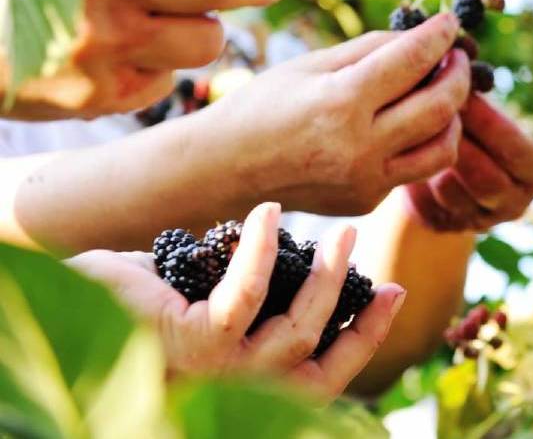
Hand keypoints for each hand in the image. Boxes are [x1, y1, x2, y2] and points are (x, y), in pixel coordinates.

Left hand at [68, 203, 406, 401]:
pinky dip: (261, 251)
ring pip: (298, 329)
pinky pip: (246, 293)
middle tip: (356, 242)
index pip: (325, 373)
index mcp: (250, 385)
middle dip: (352, 300)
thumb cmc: (132, 314)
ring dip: (325, 278)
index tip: (394, 293)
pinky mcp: (196, 339)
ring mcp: (221, 369)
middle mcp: (241, 388)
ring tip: (338, 233)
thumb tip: (296, 258)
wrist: (68, 310)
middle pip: (318, 351)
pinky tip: (269, 213)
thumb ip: (251, 298)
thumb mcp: (206, 308)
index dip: (366, 336)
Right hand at [195, 15, 469, 216]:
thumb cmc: (265, 105)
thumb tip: (423, 37)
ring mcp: (366, 180)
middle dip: (459, 75)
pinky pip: (414, 169)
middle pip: (441, 106)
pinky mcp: (368, 201)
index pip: (412, 60)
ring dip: (454, 117)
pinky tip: (411, 123)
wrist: (225, 169)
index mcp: (340, 102)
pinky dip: (423, 143)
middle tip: (457, 58)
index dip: (439, 36)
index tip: (448, 23)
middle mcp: (359, 146)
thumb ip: (371, 50)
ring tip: (444, 93)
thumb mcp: (311, 65)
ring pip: (443, 148)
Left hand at [403, 95, 532, 230]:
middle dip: (457, 142)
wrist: (440, 161)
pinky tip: (403, 154)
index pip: (518, 151)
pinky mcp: (444, 227)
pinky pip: (425, 206)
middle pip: (486, 178)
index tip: (462, 94)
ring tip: (411, 128)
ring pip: (451, 193)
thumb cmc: (468, 124)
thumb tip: (458, 74)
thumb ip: (478, 102)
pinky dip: (413, 179)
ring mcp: (479, 222)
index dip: (490, 122)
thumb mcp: (482, 113)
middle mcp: (514, 203)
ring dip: (430, 159)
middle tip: (429, 108)